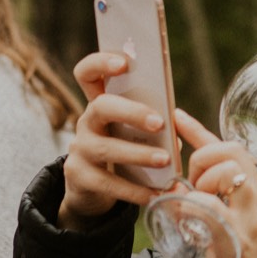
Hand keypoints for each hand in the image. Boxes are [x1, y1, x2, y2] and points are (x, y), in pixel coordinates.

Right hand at [59, 51, 174, 228]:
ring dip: (138, 153)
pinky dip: (134, 189)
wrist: (92, 193)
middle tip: (159, 123)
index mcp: (101, 104)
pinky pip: (108, 182)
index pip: (87, 73)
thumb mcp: (134, 135)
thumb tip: (177, 120)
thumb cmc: (124, 155)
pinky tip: (154, 193)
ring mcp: (80, 149)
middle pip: (101, 106)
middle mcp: (86, 122)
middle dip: (131, 112)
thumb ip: (150, 122)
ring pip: (106, 147)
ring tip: (164, 161)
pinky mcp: (79, 176)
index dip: (101, 63)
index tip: (124, 64)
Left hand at [173, 109, 256, 257]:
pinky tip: (180, 212)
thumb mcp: (231, 229)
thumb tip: (178, 189)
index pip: (233, 151)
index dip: (201, 131)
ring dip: (201, 179)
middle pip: (232, 151)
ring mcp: (253, 218)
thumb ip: (210, 206)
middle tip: (189, 181)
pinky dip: (191, 203)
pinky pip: (211, 207)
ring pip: (226, 172)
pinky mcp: (240, 240)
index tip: (177, 117)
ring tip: (192, 201)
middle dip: (202, 156)